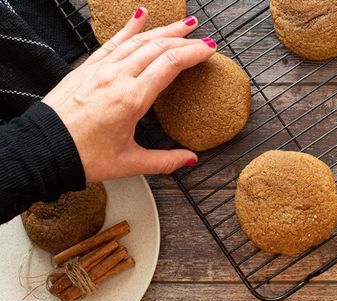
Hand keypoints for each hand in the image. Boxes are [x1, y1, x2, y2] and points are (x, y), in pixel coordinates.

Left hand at [43, 8, 216, 181]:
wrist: (43, 150)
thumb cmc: (83, 156)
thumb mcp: (129, 163)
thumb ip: (164, 161)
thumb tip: (189, 159)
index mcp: (132, 99)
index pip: (170, 65)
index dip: (193, 53)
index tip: (209, 49)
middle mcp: (117, 78)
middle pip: (157, 47)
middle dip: (184, 39)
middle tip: (201, 36)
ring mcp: (101, 70)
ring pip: (138, 41)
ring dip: (163, 29)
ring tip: (182, 24)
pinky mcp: (87, 69)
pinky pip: (112, 42)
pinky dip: (128, 28)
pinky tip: (139, 16)